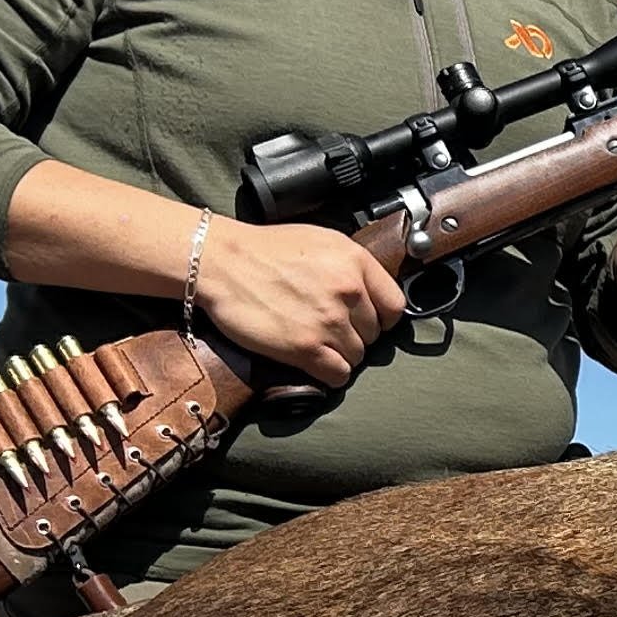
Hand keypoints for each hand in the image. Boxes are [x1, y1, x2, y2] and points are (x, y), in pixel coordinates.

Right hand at [194, 218, 405, 385]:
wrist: (222, 262)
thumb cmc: (265, 250)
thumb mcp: (322, 242)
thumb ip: (352, 266)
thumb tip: (371, 291)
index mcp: (355, 261)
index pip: (395, 306)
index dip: (381, 318)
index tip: (367, 321)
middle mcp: (347, 290)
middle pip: (374, 334)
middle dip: (356, 336)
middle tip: (331, 331)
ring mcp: (328, 321)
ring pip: (358, 356)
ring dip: (341, 355)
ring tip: (319, 344)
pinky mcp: (305, 347)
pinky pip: (339, 374)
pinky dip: (330, 373)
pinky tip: (316, 362)